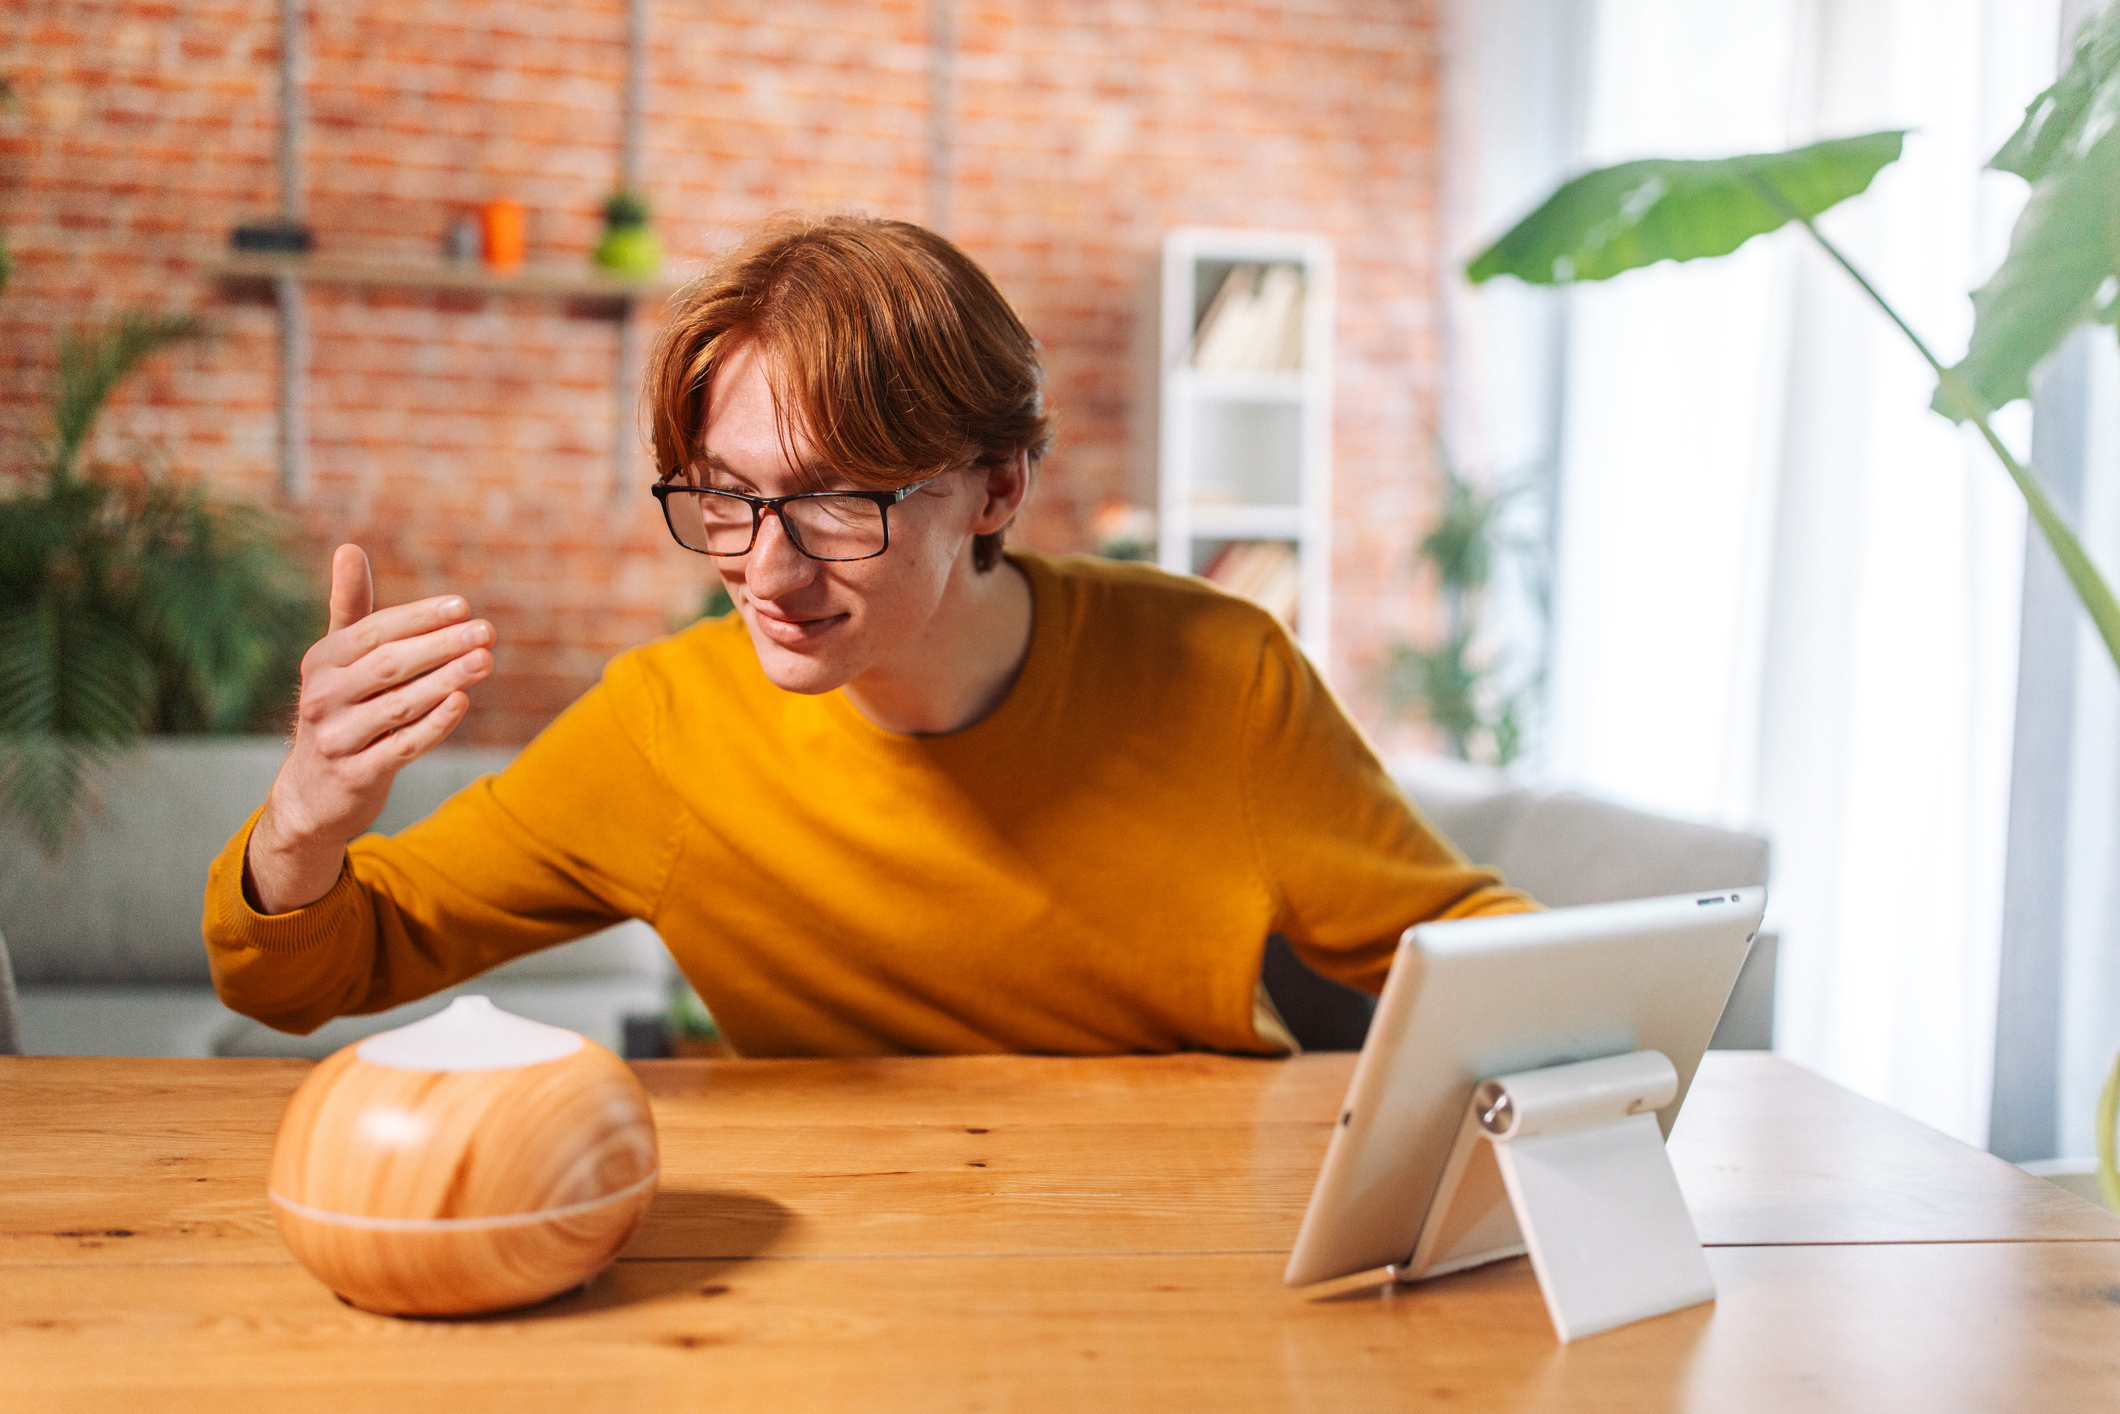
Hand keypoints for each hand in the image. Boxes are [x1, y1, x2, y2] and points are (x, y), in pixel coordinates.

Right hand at [244, 544, 495, 912]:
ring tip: (485, 660)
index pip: (374, 633)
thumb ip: (351, 608)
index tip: (462, 606)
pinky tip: (462, 702)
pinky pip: (402, 746)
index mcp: (321, 662)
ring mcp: (337, 739)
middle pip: (389, 666)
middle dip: (441, 646)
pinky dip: (434, 725)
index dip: (418, 618)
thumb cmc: (338, 710)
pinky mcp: (356, 775)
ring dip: (446, 681)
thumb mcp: (336, 661)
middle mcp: (322, 698)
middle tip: (486, 632)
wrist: (311, 794)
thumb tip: (349, 547)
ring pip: (400, 705)